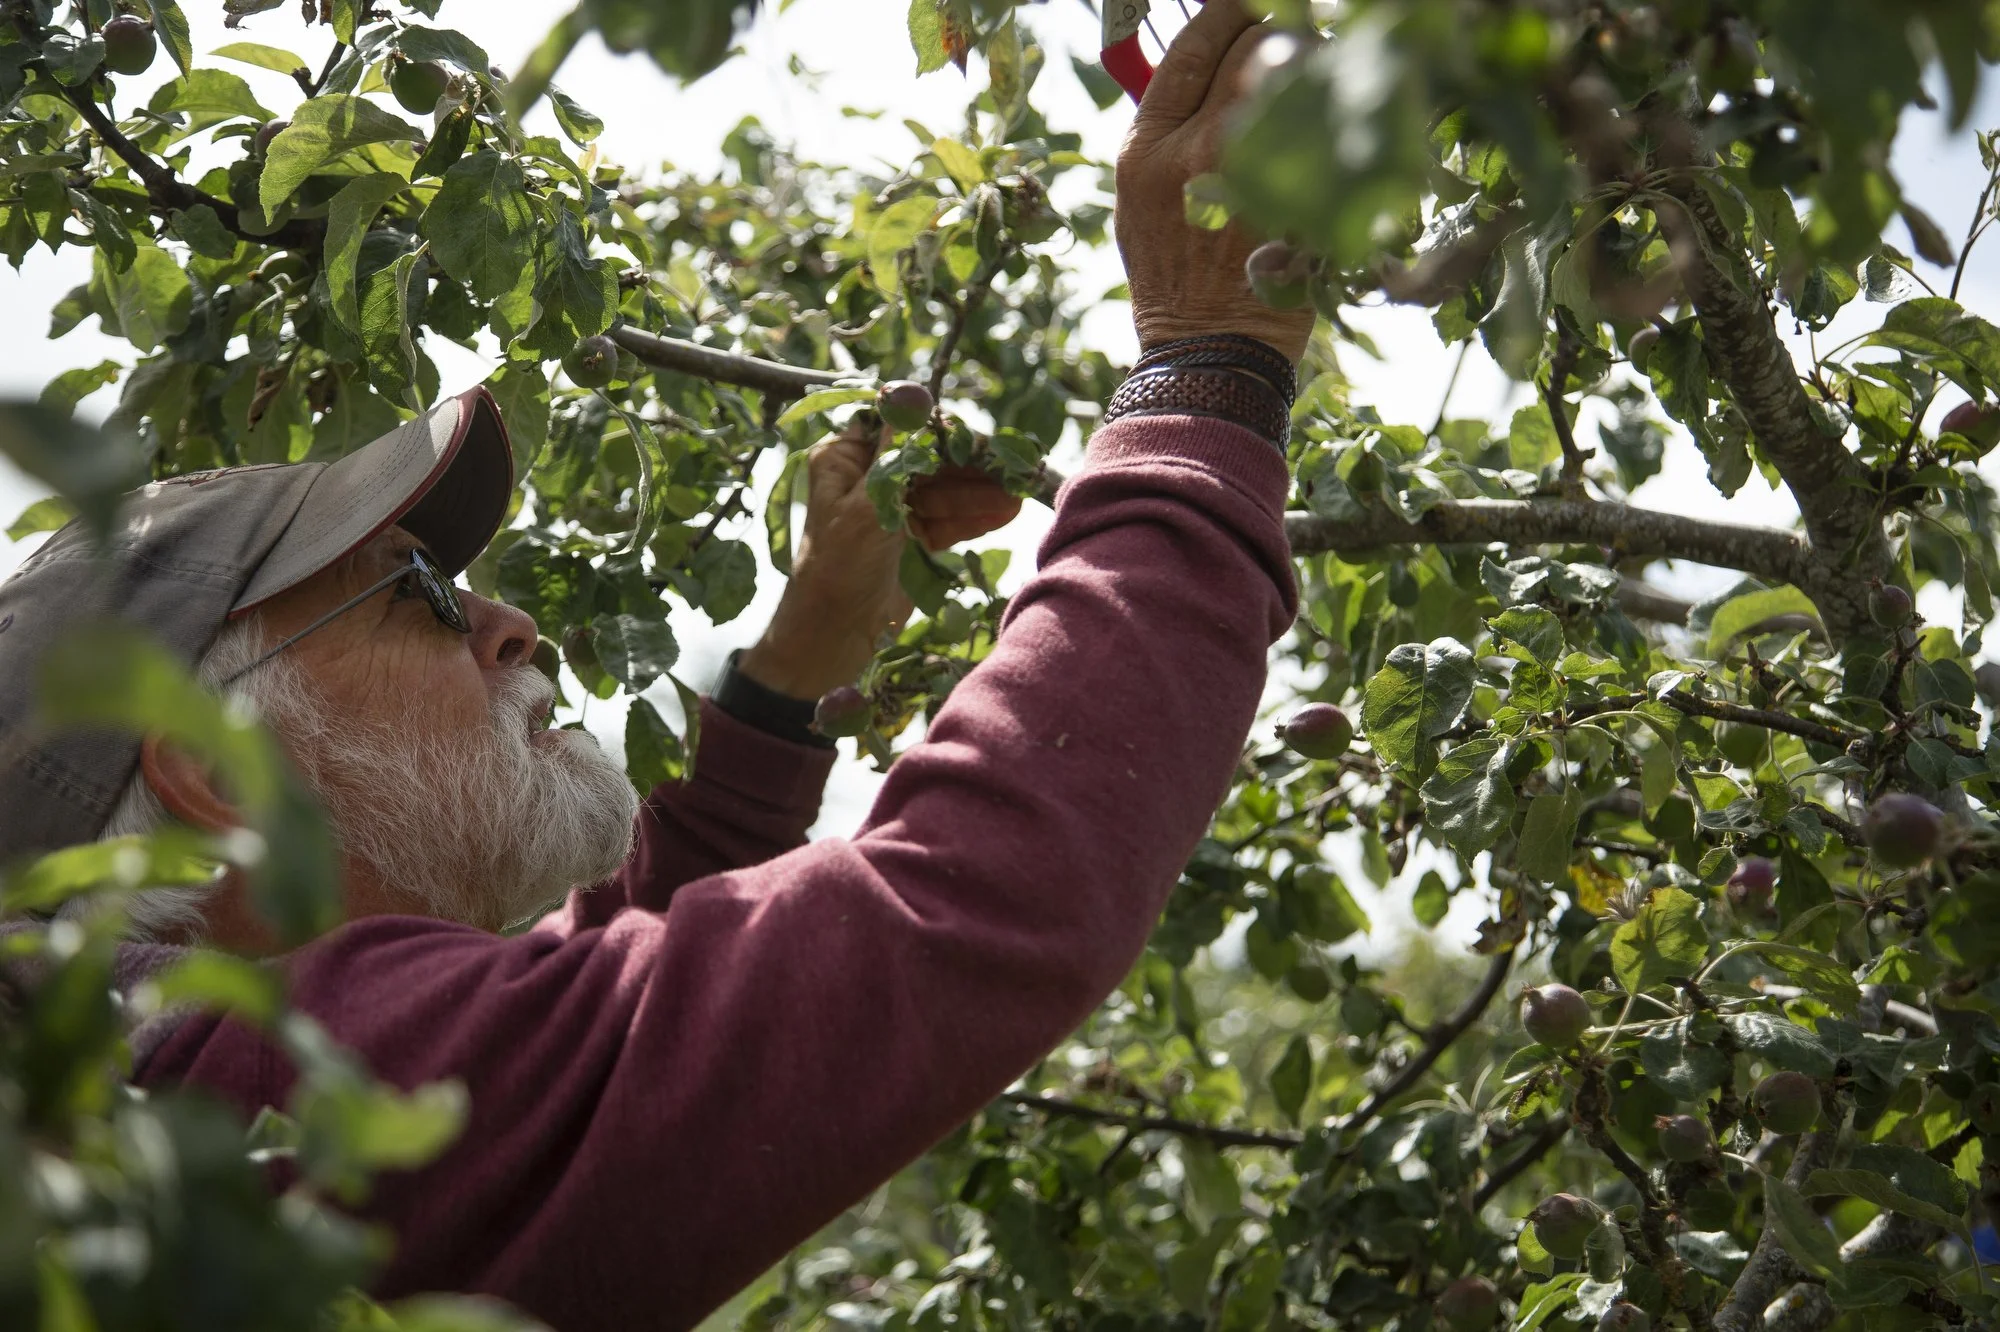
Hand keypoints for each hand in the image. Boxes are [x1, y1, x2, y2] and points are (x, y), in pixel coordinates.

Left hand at [737, 420, 1022, 700]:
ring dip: (980, 491)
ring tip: (1018, 491)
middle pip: (928, 459)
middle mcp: (870, 478)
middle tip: (1010, 464)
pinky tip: (1007, 511)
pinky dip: (976, 516)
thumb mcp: (864, 508)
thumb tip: (907, 396)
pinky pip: (949, 519)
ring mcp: (894, 509)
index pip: (897, 429)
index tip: (972, 436)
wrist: (834, 634)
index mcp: (845, 460)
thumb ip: (893, 457)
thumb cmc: (836, 568)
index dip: (935, 428)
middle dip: (969, 463)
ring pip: (944, 490)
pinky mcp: (913, 539)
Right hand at [1115, 0, 1312, 363]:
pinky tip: (1341, 133)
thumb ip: (1168, 123)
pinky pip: (1342, 127)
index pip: (1199, 40)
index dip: (1228, 11)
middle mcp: (1203, 149)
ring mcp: (1262, 174)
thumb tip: (1215, 55)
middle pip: (1261, 41)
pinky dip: (1347, 118)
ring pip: (1311, 76)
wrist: (1209, 347)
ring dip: (1321, 69)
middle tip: (1292, 51)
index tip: (1245, 8)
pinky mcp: (1309, 199)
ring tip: (1319, 88)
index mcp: (1151, 146)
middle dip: (1282, 34)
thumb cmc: (1174, 271)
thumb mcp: (1138, 193)